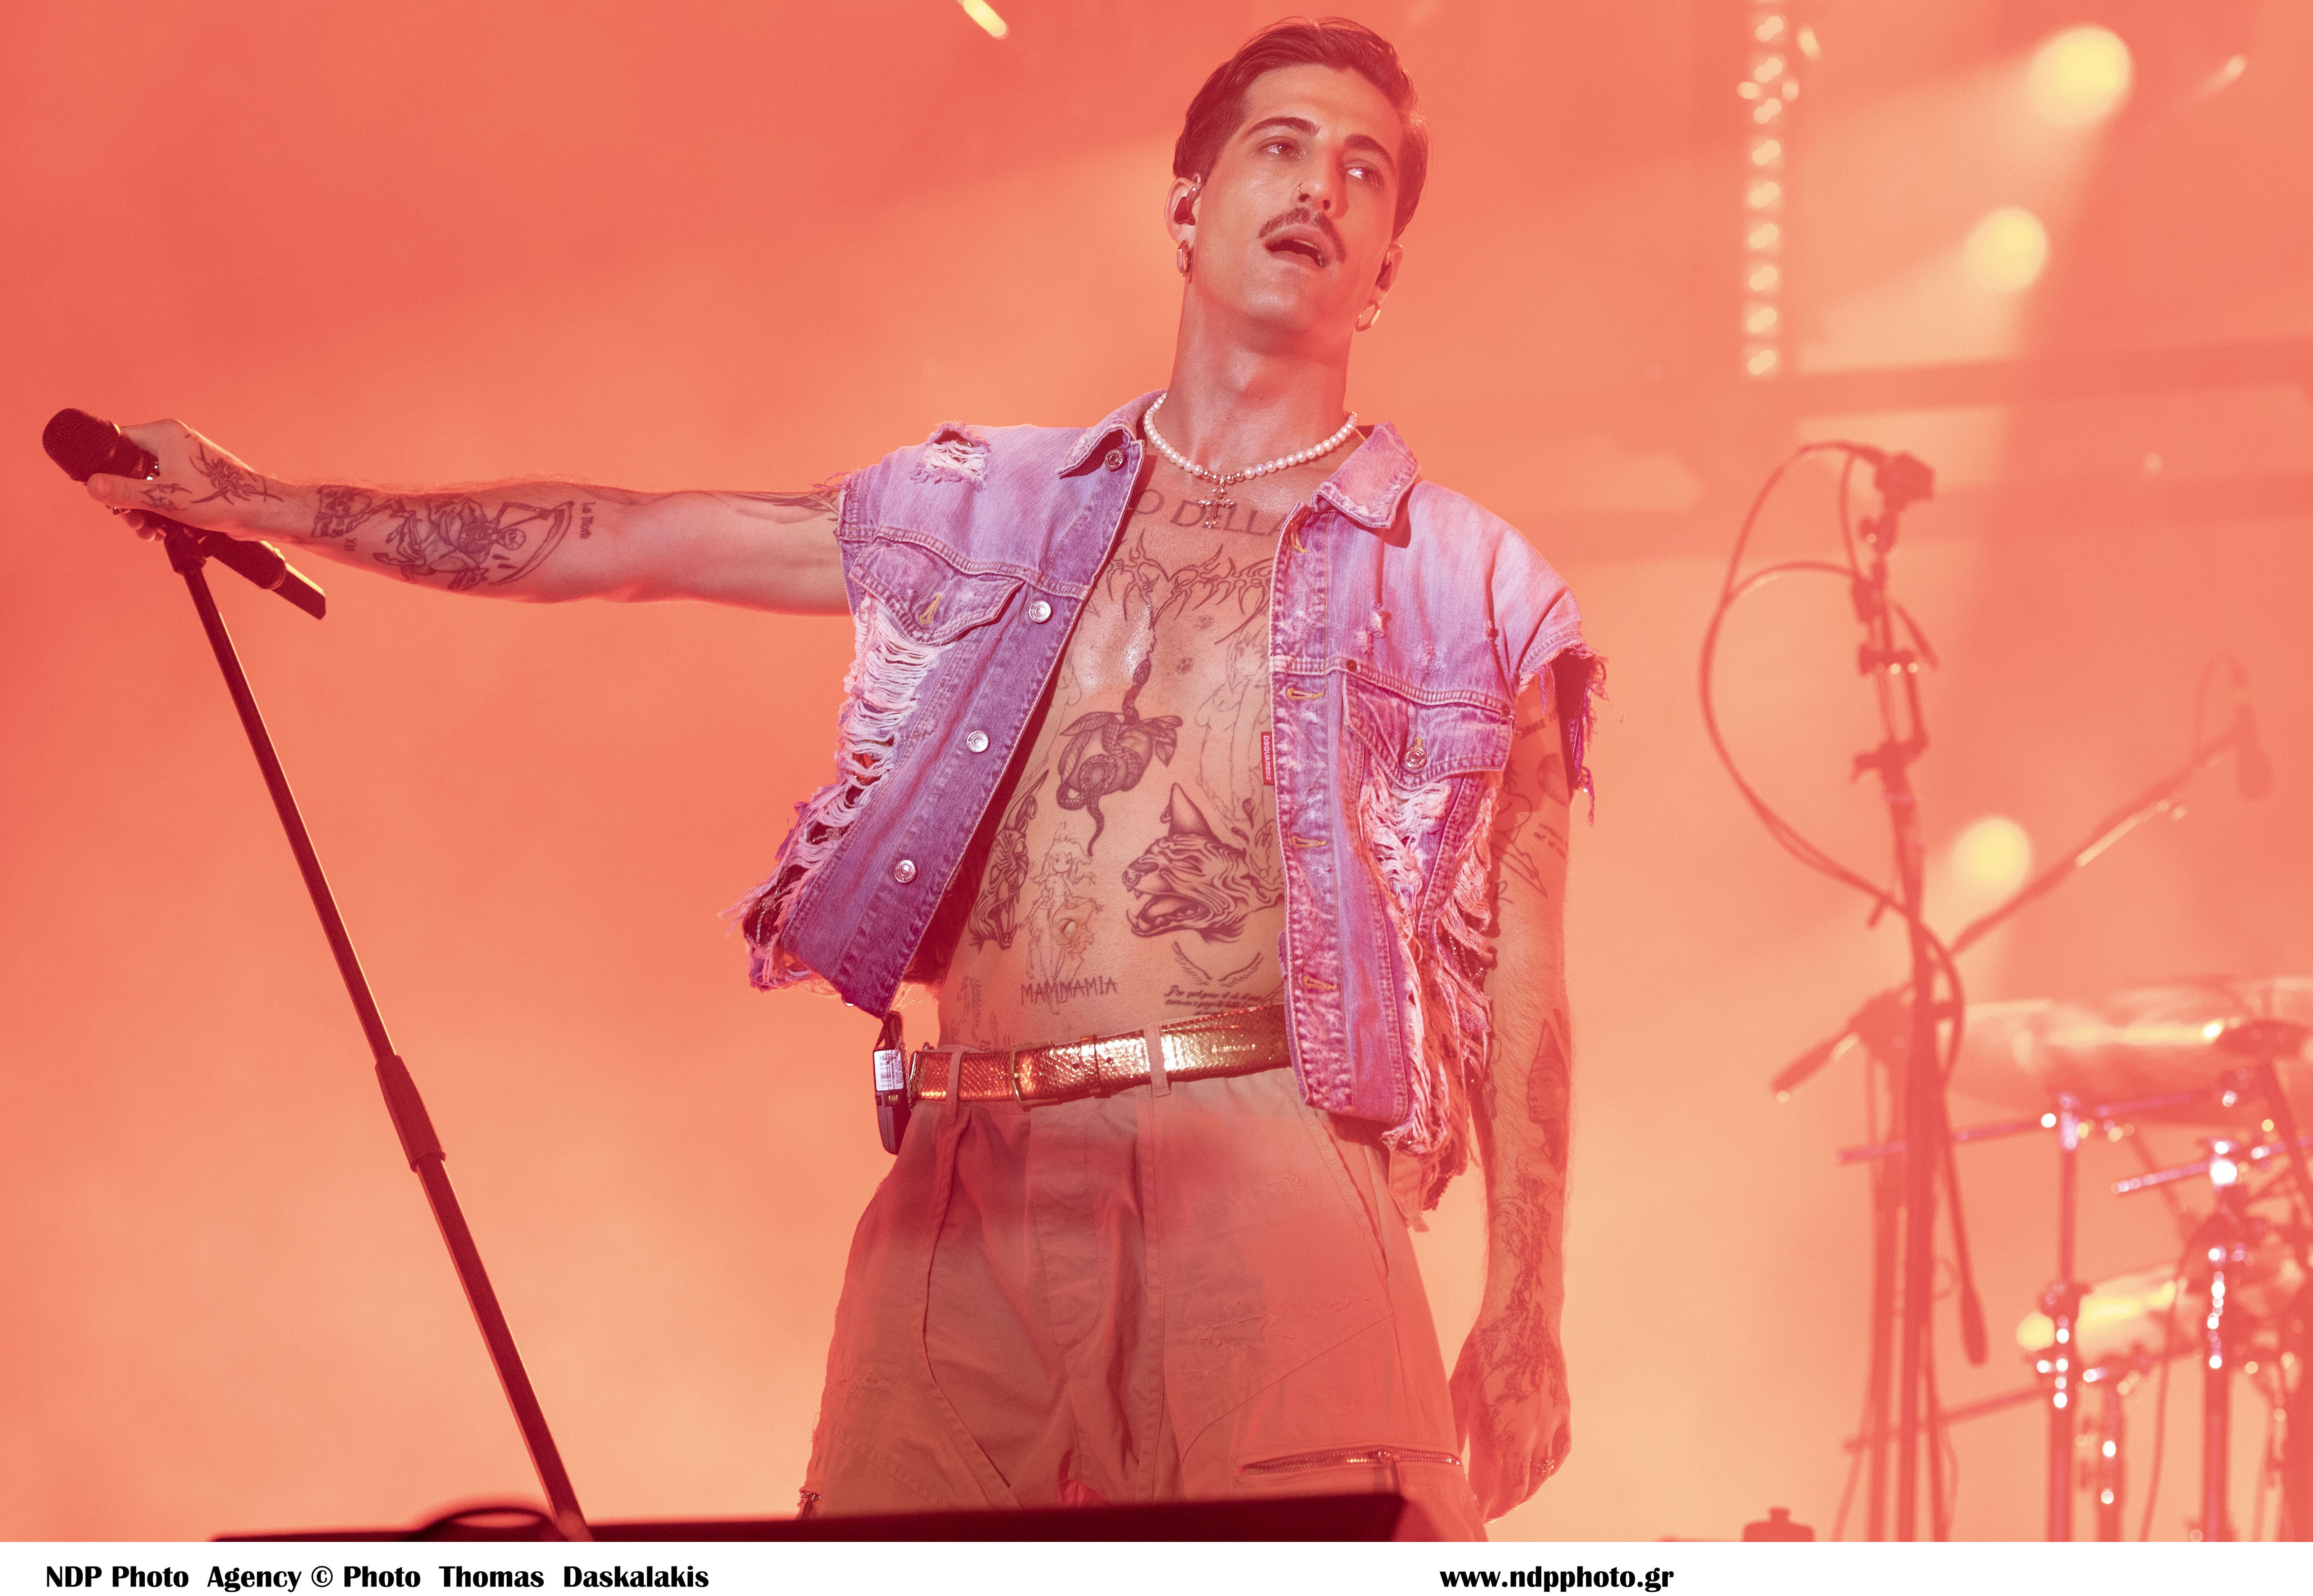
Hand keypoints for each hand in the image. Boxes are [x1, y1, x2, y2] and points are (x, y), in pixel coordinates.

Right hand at [81, 419, 296, 541]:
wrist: (261, 512)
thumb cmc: (220, 497)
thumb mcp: (165, 497)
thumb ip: (125, 491)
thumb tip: (91, 485)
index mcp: (163, 433)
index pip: (119, 443)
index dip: (106, 470)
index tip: (106, 495)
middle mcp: (173, 442)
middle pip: (131, 468)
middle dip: (128, 499)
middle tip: (131, 522)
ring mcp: (184, 461)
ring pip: (148, 484)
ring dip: (144, 510)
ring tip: (147, 531)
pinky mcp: (193, 480)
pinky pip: (166, 492)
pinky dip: (161, 511)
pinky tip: (161, 531)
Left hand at [1450, 1299, 1571, 1518]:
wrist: (1523, 1316)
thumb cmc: (1484, 1350)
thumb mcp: (1457, 1391)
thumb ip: (1452, 1432)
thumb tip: (1442, 1463)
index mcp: (1502, 1433)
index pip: (1494, 1490)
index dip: (1483, 1506)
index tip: (1471, 1514)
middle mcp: (1531, 1435)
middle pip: (1519, 1490)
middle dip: (1501, 1505)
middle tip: (1487, 1511)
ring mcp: (1551, 1425)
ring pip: (1540, 1476)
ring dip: (1522, 1491)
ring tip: (1505, 1496)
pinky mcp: (1563, 1413)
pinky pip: (1558, 1454)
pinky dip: (1546, 1469)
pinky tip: (1535, 1471)